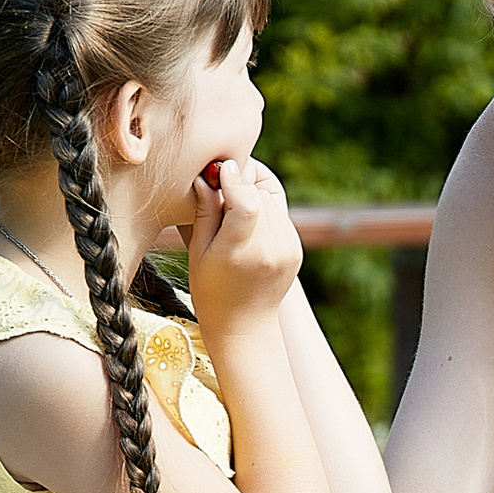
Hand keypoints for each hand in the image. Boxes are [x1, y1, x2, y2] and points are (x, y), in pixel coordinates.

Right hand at [185, 154, 303, 344]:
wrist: (244, 324)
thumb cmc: (210, 289)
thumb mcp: (197, 252)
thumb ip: (204, 212)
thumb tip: (207, 176)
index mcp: (241, 252)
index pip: (247, 202)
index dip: (234, 180)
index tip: (220, 168)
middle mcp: (270, 249)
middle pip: (259, 197)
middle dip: (240, 187)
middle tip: (219, 191)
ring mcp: (287, 249)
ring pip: (271, 202)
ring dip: (252, 197)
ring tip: (231, 211)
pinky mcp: (296, 248)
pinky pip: (279, 214)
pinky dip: (263, 210)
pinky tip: (247, 225)